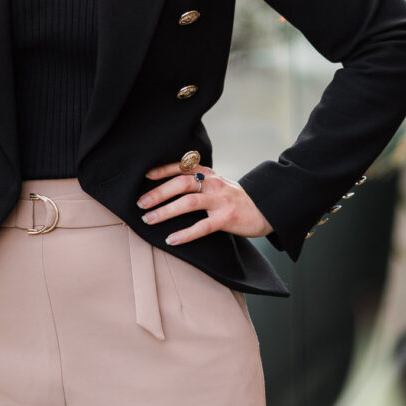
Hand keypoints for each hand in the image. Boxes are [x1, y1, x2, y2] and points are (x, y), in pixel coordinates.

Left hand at [136, 161, 272, 245]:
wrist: (264, 209)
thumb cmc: (234, 197)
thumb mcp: (216, 183)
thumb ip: (197, 181)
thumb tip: (168, 187)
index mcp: (208, 173)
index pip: (182, 167)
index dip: (162, 170)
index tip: (145, 176)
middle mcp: (212, 183)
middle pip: (181, 184)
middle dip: (158, 193)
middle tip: (141, 204)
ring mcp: (220, 200)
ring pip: (188, 203)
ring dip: (166, 211)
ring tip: (149, 219)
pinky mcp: (226, 218)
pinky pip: (202, 227)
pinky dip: (185, 234)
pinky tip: (171, 239)